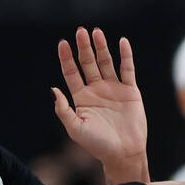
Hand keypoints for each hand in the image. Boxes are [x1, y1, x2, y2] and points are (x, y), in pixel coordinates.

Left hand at [53, 27, 148, 182]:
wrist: (124, 153)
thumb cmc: (98, 145)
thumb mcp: (76, 129)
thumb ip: (64, 110)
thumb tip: (53, 90)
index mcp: (81, 98)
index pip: (72, 73)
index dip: (67, 58)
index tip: (63, 43)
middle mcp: (96, 90)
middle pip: (88, 63)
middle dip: (84, 48)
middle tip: (80, 31)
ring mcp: (113, 89)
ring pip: (106, 62)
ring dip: (101, 47)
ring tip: (96, 32)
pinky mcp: (130, 91)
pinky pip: (127, 69)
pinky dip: (125, 55)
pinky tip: (122, 42)